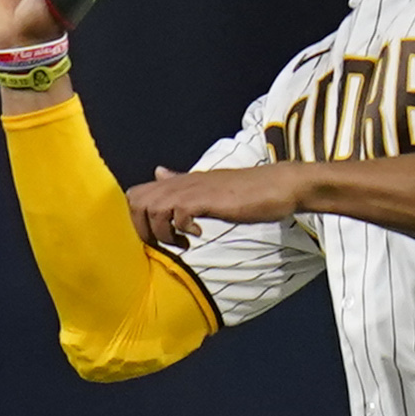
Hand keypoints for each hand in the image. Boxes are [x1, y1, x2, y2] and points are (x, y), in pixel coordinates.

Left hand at [129, 161, 310, 247]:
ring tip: (183, 243)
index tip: (156, 235)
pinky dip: (183, 229)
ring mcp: (194, 189)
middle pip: (136, 201)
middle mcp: (182, 183)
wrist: (279, 185)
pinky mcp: (208, 199)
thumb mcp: (207, 186)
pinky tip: (200, 234)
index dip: (137, 219)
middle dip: (143, 229)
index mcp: (179, 182)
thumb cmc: (246, 191)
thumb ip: (180, 182)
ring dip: (163, 233)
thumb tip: (158, 172)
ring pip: (154, 209)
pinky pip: (179, 213)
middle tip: (165, 243)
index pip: (135, 194)